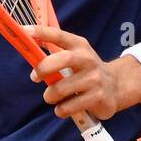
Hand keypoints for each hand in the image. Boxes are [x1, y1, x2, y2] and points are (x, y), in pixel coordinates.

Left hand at [23, 25, 140, 120]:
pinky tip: (64, 107)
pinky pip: (69, 107)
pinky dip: (60, 109)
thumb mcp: (75, 56)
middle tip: (34, 77)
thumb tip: (29, 45)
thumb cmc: (86, 70)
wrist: (116, 86)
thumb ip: (54, 52)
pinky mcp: (98, 97)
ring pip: (61, 89)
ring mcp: (95, 79)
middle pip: (62, 59)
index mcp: (79, 46)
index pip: (59, 35)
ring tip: (51, 97)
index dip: (41, 32)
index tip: (24, 30)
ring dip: (50, 96)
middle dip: (43, 68)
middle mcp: (88, 59)